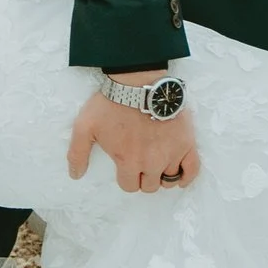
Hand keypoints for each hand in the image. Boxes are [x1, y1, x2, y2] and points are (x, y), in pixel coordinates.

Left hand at [67, 84, 201, 195]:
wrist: (138, 81)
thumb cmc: (111, 102)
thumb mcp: (85, 126)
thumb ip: (77, 153)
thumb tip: (75, 175)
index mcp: (128, 161)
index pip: (129, 186)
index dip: (126, 178)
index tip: (126, 165)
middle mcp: (151, 163)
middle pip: (149, 186)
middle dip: (143, 177)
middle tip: (141, 162)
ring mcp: (171, 153)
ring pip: (168, 179)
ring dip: (161, 175)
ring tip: (157, 162)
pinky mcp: (186, 142)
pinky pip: (192, 169)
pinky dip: (186, 177)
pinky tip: (179, 176)